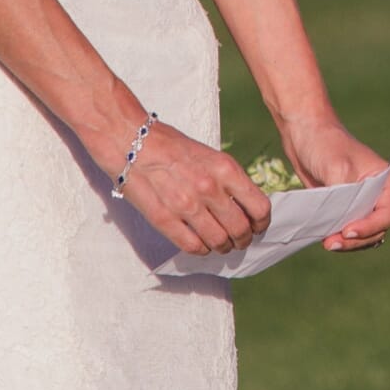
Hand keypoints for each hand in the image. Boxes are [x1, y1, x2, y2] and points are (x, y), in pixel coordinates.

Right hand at [119, 121, 272, 255]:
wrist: (129, 139)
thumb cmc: (168, 144)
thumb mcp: (207, 154)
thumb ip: (226, 180)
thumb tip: (242, 207)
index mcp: (224, 168)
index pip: (259, 208)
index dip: (261, 224)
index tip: (257, 227)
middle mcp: (209, 188)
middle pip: (241, 230)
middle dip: (243, 240)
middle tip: (238, 240)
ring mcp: (187, 206)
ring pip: (219, 243)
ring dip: (222, 247)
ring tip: (218, 243)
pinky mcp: (165, 219)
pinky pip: (194, 247)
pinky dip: (201, 249)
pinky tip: (198, 242)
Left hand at [277, 113, 389, 253]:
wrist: (303, 131)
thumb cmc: (324, 144)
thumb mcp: (338, 170)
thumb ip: (346, 199)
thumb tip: (345, 228)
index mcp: (388, 181)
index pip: (386, 215)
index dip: (368, 227)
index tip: (346, 232)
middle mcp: (380, 193)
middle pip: (376, 228)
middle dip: (355, 239)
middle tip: (330, 243)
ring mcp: (364, 201)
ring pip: (364, 233)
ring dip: (348, 242)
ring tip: (327, 243)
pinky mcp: (347, 206)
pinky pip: (350, 229)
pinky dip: (340, 236)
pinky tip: (325, 236)